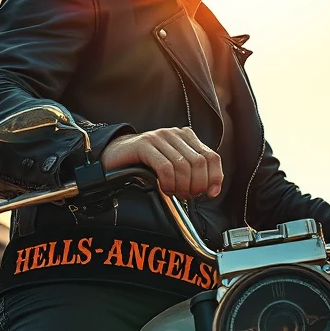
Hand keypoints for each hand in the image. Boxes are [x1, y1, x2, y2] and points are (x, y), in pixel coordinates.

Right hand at [100, 127, 222, 199]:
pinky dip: (169, 183)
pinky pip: (165, 167)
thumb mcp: (172, 165)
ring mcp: (159, 138)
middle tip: (187, 196)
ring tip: (175, 193)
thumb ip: (191, 171)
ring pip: (183, 166)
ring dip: (182, 186)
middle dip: (197, 185)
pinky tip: (165, 189)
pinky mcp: (145, 145)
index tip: (211, 193)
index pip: (211, 156)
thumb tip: (210, 188)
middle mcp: (175, 134)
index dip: (215, 177)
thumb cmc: (144, 164)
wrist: (114, 156)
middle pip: (199, 162)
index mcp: (186, 137)